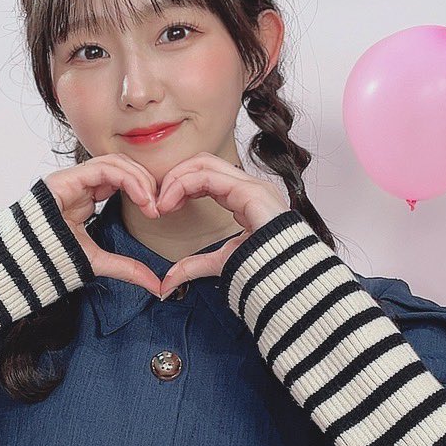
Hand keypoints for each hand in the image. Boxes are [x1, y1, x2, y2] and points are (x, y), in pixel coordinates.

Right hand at [44, 155, 162, 296]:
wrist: (23, 260)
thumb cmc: (51, 258)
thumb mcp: (98, 262)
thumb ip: (128, 269)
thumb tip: (157, 286)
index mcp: (85, 196)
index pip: (121, 179)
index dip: (143, 190)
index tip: (157, 212)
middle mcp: (80, 184)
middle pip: (121, 165)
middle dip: (145, 181)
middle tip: (157, 206)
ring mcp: (72, 179)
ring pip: (114, 162)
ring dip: (138, 178)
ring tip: (151, 202)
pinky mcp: (67, 178)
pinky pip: (103, 168)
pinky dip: (127, 178)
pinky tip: (140, 196)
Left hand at [155, 154, 289, 294]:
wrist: (286, 279)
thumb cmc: (263, 270)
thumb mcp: (219, 264)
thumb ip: (192, 267)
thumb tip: (166, 284)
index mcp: (244, 197)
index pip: (206, 174)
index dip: (180, 185)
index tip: (162, 207)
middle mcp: (249, 186)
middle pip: (203, 162)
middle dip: (175, 176)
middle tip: (158, 202)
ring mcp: (252, 186)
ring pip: (203, 163)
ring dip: (176, 179)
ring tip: (162, 203)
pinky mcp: (250, 191)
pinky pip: (208, 176)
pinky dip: (183, 184)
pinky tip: (170, 203)